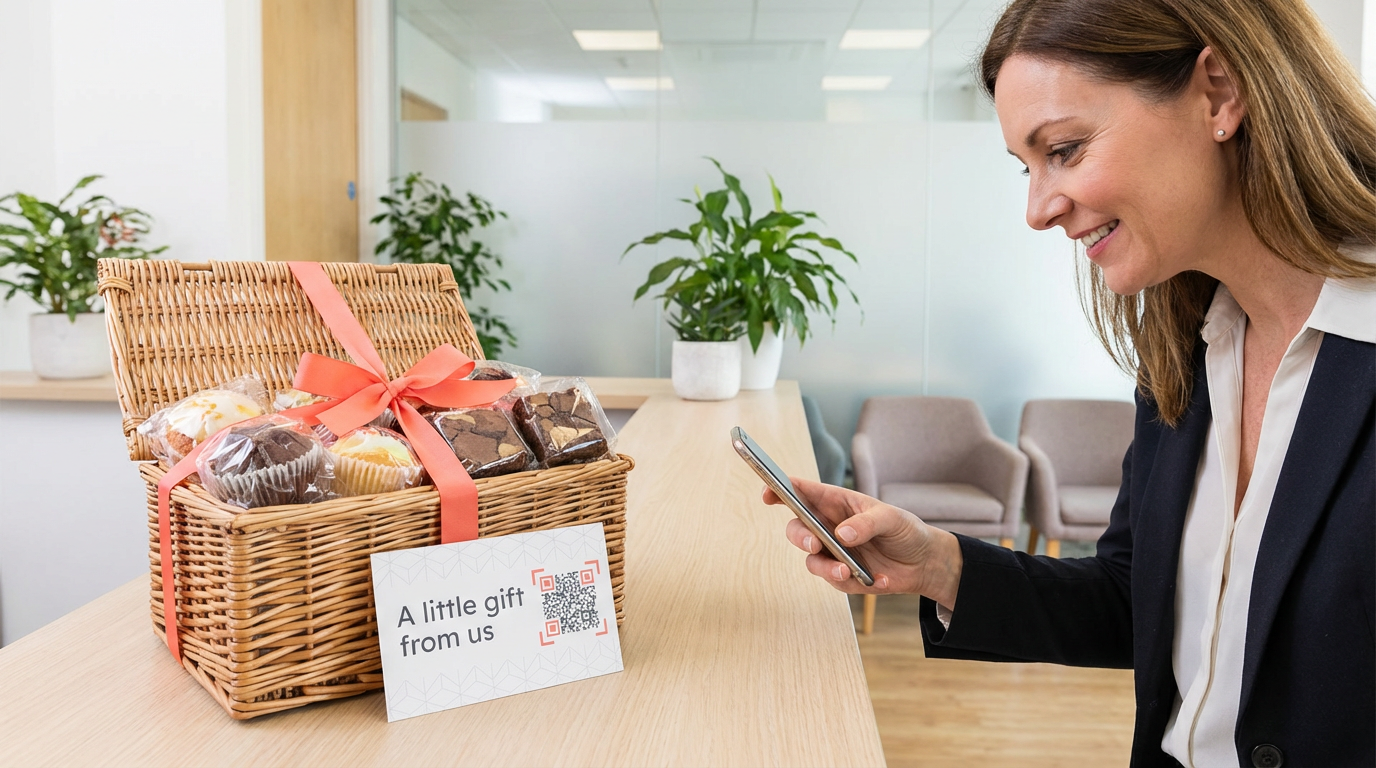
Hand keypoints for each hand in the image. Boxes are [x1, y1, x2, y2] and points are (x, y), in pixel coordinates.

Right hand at [765, 477, 962, 607]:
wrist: (923, 562)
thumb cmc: (904, 530)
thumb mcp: (891, 519)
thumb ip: (866, 523)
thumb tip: (841, 535)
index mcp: (836, 503)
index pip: (802, 493)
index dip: (779, 491)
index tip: (767, 493)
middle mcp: (828, 527)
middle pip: (797, 529)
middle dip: (799, 537)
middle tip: (815, 545)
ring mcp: (833, 553)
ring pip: (811, 561)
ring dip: (826, 567)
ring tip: (847, 571)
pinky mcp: (842, 575)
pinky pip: (837, 582)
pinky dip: (857, 582)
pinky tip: (880, 580)